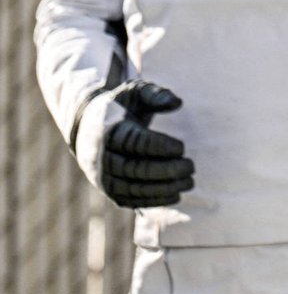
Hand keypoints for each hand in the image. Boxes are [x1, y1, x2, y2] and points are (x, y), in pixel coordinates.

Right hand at [79, 80, 192, 207]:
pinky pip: (128, 199)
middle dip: (166, 170)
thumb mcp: (136, 92)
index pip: (134, 143)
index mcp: (108, 130)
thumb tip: (177, 102)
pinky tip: (175, 196)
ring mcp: (101, 175)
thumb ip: (156, 94)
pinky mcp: (106, 189)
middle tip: (191, 167)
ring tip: (189, 182)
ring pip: (131, 187)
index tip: (182, 147)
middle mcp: (100, 155)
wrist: (90, 125)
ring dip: (162, 189)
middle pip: (133, 168)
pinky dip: (152, 201)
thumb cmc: (122, 106)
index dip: (159, 147)